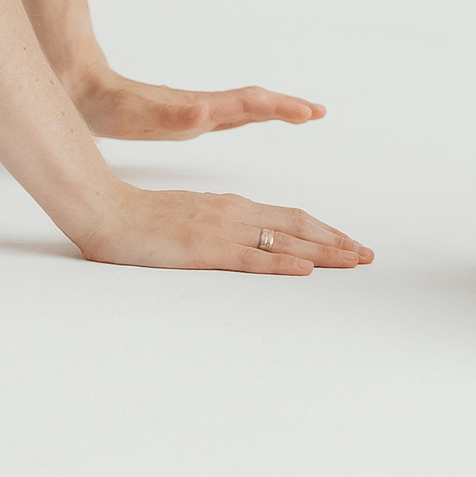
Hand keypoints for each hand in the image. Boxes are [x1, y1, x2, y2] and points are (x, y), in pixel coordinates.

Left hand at [73, 68, 326, 140]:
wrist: (87, 90)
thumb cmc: (112, 108)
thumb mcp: (140, 119)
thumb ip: (174, 116)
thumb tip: (206, 110)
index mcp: (201, 109)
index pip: (251, 106)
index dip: (282, 109)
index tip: (312, 112)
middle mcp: (204, 106)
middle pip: (257, 103)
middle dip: (289, 107)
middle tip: (320, 112)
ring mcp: (197, 109)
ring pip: (247, 106)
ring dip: (276, 108)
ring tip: (300, 112)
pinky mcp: (186, 115)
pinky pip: (231, 113)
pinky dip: (253, 112)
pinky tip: (252, 116)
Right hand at [74, 186, 372, 273]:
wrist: (108, 212)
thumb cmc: (144, 219)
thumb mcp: (194, 215)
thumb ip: (223, 224)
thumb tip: (251, 238)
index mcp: (233, 205)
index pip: (290, 218)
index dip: (324, 230)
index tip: (349, 242)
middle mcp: (235, 213)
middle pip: (298, 226)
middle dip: (336, 241)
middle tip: (367, 255)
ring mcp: (222, 231)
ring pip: (284, 242)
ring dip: (323, 252)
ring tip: (353, 261)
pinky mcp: (205, 250)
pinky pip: (251, 259)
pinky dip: (281, 265)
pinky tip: (304, 271)